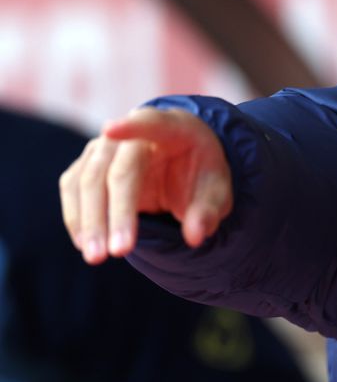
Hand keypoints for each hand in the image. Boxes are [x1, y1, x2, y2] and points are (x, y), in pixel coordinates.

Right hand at [60, 107, 232, 262]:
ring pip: (87, 181)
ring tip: (97, 257)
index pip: (152, 124)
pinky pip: (73, 189)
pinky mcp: (87, 164)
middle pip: (117, 171)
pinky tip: (86, 245)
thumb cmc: (201, 174)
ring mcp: (105, 146)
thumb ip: (209, 211)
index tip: (111, 129)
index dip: (132, 126)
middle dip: (116, 213)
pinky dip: (78, 218)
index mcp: (174, 129)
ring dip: (90, 221)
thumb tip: (195, 236)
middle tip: (119, 252)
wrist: (180, 165)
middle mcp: (132, 132)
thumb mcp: (217, 192)